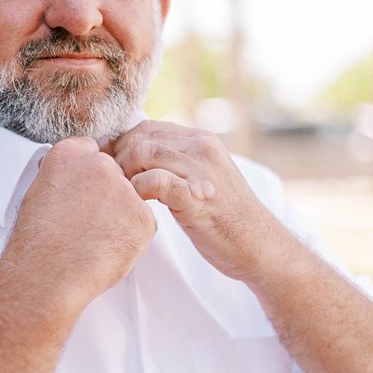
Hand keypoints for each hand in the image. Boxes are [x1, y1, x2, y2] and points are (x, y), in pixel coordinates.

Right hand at [4, 137, 155, 312]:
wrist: (49, 272)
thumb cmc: (37, 242)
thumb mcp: (38, 193)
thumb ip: (62, 178)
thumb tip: (70, 182)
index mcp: (71, 154)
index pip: (91, 150)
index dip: (88, 174)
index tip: (85, 188)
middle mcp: (101, 166)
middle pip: (114, 174)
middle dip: (107, 195)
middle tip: (89, 221)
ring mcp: (126, 190)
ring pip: (131, 199)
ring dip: (120, 216)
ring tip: (94, 238)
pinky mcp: (144, 217)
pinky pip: (143, 224)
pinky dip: (131, 237)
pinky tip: (107, 248)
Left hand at [104, 121, 293, 283]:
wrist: (260, 245)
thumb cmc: (226, 218)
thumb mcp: (202, 178)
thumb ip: (177, 162)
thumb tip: (134, 156)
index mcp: (202, 140)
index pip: (147, 127)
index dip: (121, 146)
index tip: (111, 170)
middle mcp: (202, 147)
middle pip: (140, 137)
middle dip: (118, 160)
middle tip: (113, 186)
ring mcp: (202, 170)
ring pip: (144, 153)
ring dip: (125, 175)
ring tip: (125, 197)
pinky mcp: (198, 196)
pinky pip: (155, 181)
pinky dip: (139, 191)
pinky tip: (140, 206)